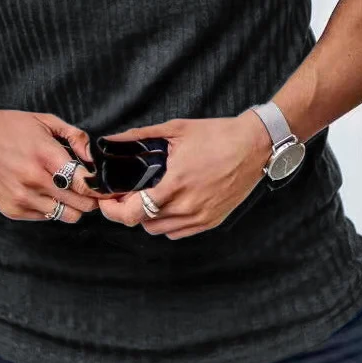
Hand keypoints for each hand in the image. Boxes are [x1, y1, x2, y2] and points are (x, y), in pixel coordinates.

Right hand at [0, 102, 108, 222]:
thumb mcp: (46, 121)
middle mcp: (34, 181)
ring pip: (66, 216)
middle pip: (80, 204)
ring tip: (66, 191)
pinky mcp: (12, 210)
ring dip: (72, 206)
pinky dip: (51, 208)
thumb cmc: (9, 128)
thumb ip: (76, 137)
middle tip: (87, 189)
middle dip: (89, 198)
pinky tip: (45, 193)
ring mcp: (22, 198)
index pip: (84, 184)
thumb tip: (94, 158)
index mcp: (46, 156)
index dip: (97, 186)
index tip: (100, 184)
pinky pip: (46, 218)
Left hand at [98, 112, 272, 238]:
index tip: (106, 200)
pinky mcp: (212, 221)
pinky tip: (168, 205)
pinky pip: (179, 232)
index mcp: (175, 185)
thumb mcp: (176, 129)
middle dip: (128, 210)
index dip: (113, 210)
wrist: (255, 146)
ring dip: (147, 218)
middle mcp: (187, 207)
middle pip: (142, 223)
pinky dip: (167, 223)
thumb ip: (140, 136)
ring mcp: (201, 217)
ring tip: (147, 197)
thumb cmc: (217, 135)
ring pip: (159, 231)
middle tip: (125, 194)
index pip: (132, 212)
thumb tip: (111, 138)